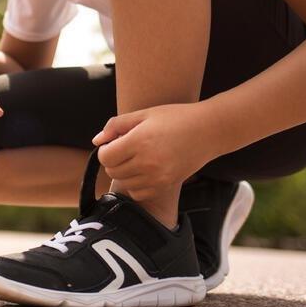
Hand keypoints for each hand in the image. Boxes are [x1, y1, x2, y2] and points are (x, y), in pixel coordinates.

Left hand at [90, 102, 217, 201]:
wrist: (208, 130)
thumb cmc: (175, 117)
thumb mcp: (144, 114)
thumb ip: (116, 126)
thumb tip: (96, 141)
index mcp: (139, 141)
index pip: (105, 157)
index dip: (105, 150)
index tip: (114, 143)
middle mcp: (147, 162)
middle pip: (112, 171)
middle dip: (113, 160)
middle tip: (125, 149)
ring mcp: (157, 177)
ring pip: (124, 183)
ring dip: (124, 172)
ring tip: (136, 158)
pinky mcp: (165, 186)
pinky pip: (138, 192)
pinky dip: (136, 184)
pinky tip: (145, 170)